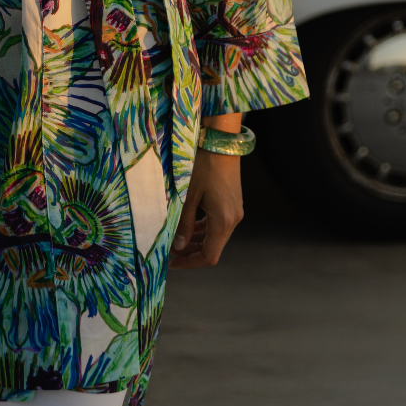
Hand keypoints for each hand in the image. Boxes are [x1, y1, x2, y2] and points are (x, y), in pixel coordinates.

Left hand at [169, 138, 244, 270]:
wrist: (221, 142)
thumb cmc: (202, 166)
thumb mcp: (187, 196)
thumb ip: (183, 224)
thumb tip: (178, 247)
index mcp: (223, 222)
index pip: (209, 256)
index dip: (190, 263)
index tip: (172, 263)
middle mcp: (233, 220)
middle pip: (213, 248)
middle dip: (191, 253)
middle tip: (170, 252)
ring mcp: (235, 211)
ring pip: (215, 236)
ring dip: (196, 241)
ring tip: (176, 239)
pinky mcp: (233, 203)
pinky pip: (217, 224)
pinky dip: (203, 228)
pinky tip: (188, 224)